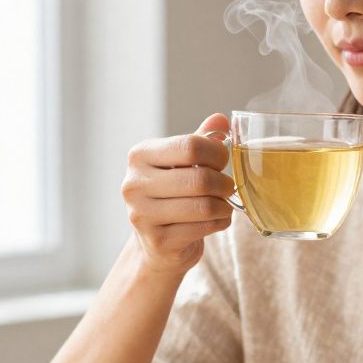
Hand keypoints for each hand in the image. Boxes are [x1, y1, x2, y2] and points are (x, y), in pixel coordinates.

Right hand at [121, 113, 235, 275]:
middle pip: (200, 179)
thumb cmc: (172, 196)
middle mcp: (135, 184)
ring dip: (224, 205)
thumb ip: (200, 140)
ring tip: (223, 204)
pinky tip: (217, 220)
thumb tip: (221, 120)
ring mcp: (143, 215)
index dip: (217, 153)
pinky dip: (220, 222)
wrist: (156, 243)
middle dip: (224, 183)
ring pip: (204, 206)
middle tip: (228, 187)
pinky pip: (204, 227)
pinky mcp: (158, 241)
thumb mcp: (182, 163)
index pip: (190, 146)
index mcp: (140, 156)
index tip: (222, 161)